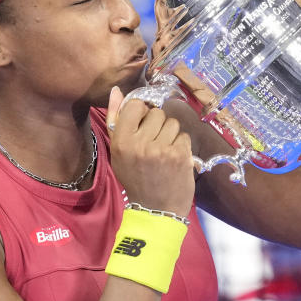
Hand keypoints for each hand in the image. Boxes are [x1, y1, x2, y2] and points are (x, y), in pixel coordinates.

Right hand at [106, 86, 194, 216]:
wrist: (156, 209)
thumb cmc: (135, 179)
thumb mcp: (119, 153)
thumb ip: (116, 121)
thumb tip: (116, 90)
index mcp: (122, 142)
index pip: (135, 105)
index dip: (142, 112)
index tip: (143, 125)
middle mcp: (140, 143)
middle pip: (156, 112)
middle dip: (157, 125)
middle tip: (154, 144)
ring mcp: (162, 149)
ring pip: (172, 122)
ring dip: (171, 134)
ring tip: (164, 151)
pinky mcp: (180, 155)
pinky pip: (184, 135)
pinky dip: (181, 145)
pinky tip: (174, 158)